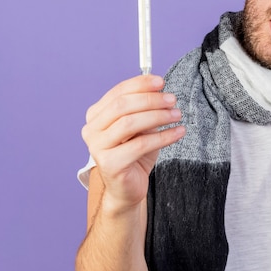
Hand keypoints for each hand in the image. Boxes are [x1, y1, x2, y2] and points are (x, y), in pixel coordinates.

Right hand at [80, 75, 185, 210]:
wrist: (126, 188)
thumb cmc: (134, 154)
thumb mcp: (140, 127)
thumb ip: (144, 108)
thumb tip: (160, 89)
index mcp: (96, 115)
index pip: (118, 92)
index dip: (140, 84)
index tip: (161, 82)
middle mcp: (92, 130)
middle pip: (122, 106)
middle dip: (151, 100)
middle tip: (172, 100)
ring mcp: (98, 147)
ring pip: (130, 123)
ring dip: (158, 116)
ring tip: (177, 115)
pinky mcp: (110, 164)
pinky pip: (140, 145)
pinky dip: (163, 136)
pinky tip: (178, 132)